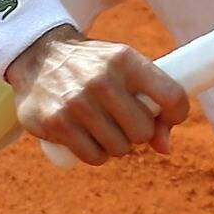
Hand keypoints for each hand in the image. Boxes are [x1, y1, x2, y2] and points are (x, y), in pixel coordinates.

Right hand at [4, 28, 190, 165]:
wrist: (38, 55)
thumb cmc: (92, 66)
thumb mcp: (124, 68)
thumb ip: (152, 101)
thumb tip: (165, 148)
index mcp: (125, 59)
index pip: (171, 96)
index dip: (175, 115)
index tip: (165, 117)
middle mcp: (101, 79)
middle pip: (144, 131)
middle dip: (137, 132)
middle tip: (122, 119)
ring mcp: (77, 103)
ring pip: (120, 149)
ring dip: (115, 144)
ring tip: (101, 125)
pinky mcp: (56, 123)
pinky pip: (94, 157)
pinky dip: (94, 153)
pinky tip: (85, 134)